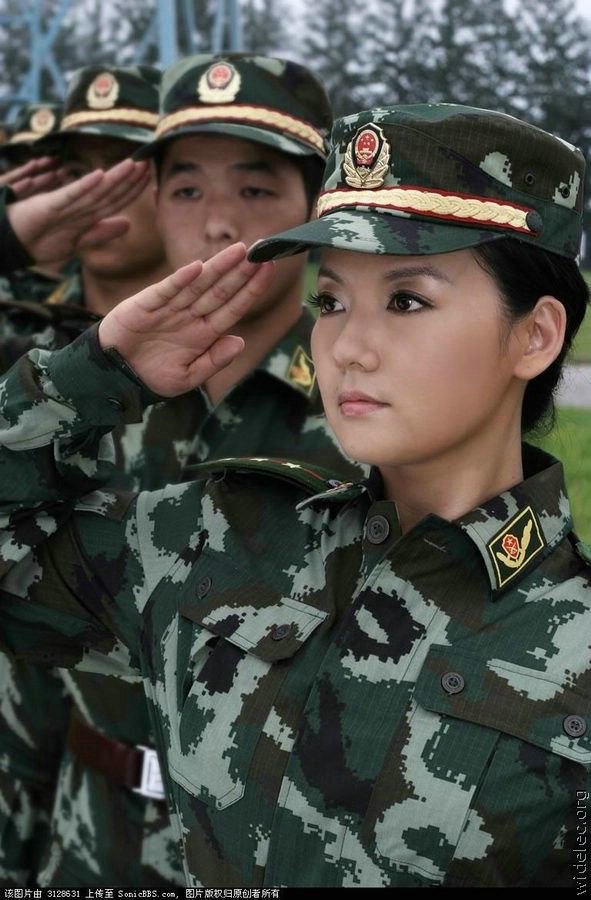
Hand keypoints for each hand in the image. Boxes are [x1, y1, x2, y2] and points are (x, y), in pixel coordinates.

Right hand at [6, 158, 149, 263]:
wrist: (12, 244)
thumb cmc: (42, 241)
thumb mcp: (78, 241)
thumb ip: (101, 232)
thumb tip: (128, 224)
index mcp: (86, 213)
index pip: (115, 199)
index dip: (132, 189)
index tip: (149, 175)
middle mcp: (78, 205)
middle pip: (109, 191)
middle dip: (129, 178)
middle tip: (148, 161)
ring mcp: (64, 204)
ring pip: (95, 190)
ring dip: (114, 177)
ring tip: (132, 164)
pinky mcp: (49, 205)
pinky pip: (70, 195)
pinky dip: (84, 186)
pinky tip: (99, 175)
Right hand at [98, 242, 274, 396]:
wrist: (114, 377)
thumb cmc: (152, 376)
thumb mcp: (187, 377)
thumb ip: (213, 361)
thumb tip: (240, 342)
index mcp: (203, 333)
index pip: (232, 307)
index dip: (251, 290)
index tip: (268, 271)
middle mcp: (189, 316)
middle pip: (220, 290)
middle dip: (241, 272)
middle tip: (262, 251)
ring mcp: (168, 308)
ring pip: (198, 285)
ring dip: (218, 267)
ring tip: (240, 251)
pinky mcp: (144, 305)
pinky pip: (164, 291)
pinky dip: (179, 280)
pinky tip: (196, 268)